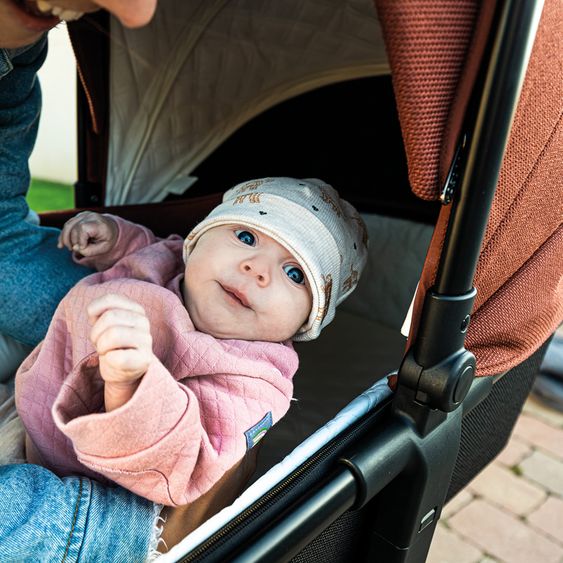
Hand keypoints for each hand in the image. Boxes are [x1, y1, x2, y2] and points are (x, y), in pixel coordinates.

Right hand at [58, 212, 117, 256]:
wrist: (112, 228)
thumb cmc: (108, 239)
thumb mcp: (103, 248)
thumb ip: (90, 251)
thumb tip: (75, 248)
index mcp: (99, 223)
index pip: (83, 228)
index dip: (80, 240)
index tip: (83, 248)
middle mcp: (90, 216)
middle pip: (74, 228)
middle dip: (73, 241)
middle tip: (76, 251)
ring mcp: (83, 215)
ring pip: (68, 225)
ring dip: (65, 239)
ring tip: (69, 248)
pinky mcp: (78, 217)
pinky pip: (67, 225)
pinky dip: (63, 235)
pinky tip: (61, 244)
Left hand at [88, 294, 153, 410]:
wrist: (122, 371)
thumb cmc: (112, 345)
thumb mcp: (105, 323)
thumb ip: (101, 310)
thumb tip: (92, 311)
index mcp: (136, 309)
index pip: (110, 300)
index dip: (94, 313)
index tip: (98, 325)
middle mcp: (144, 322)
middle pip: (110, 317)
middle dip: (96, 333)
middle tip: (100, 344)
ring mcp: (146, 341)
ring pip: (113, 335)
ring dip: (101, 347)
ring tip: (107, 352)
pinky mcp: (144, 360)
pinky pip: (117, 357)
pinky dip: (109, 360)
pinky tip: (114, 361)